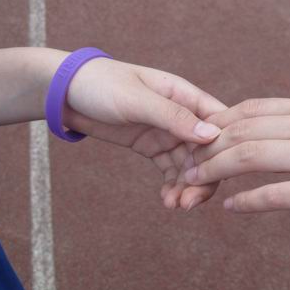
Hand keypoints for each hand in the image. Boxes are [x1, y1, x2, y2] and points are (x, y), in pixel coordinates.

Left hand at [60, 57, 225, 207]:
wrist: (65, 93)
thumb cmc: (101, 84)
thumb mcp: (136, 99)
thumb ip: (173, 117)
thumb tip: (211, 135)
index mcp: (184, 95)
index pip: (218, 122)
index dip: (224, 148)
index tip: (218, 174)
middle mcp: (181, 115)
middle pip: (206, 149)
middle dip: (203, 176)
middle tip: (190, 202)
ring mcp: (166, 132)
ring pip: (189, 164)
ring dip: (186, 185)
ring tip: (174, 205)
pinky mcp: (151, 146)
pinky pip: (170, 169)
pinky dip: (171, 185)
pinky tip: (167, 200)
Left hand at [183, 97, 289, 214]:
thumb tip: (267, 121)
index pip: (251, 108)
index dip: (217, 121)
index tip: (197, 134)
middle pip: (243, 130)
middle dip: (207, 146)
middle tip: (185, 161)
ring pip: (252, 156)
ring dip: (215, 169)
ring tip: (194, 181)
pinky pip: (278, 194)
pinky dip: (247, 200)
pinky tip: (230, 206)